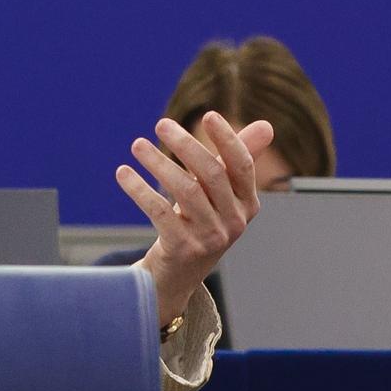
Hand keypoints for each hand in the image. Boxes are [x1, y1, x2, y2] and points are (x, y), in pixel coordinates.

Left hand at [116, 111, 273, 327]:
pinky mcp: (183, 249)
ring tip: (137, 145)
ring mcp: (209, 237)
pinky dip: (139, 189)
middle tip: (161, 124)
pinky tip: (123, 173)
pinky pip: (159, 212)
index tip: (209, 115)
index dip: (228, 140)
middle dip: (187, 146)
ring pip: (186, 191)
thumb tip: (267, 126)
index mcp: (247, 204)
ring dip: (159, 164)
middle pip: (212, 175)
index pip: (242, 166)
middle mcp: (234, 221)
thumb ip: (237, 160)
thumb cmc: (200, 223)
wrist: (178, 274)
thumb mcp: (220, 195)